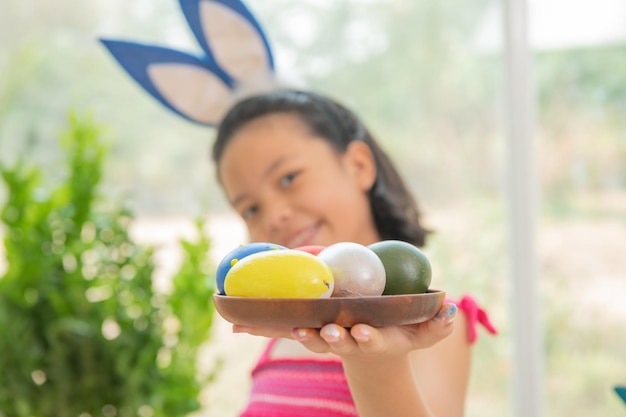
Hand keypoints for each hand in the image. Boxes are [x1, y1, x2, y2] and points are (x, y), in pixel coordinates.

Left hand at [232, 302, 457, 360]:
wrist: (374, 357)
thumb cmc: (399, 338)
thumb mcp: (423, 334)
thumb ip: (437, 324)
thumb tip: (449, 307)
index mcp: (370, 340)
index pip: (366, 339)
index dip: (363, 337)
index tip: (360, 332)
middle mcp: (345, 342)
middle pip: (333, 341)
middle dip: (326, 338)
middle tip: (320, 331)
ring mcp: (325, 338)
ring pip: (305, 336)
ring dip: (289, 333)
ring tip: (273, 326)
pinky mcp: (310, 333)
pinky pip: (284, 328)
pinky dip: (262, 327)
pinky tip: (237, 322)